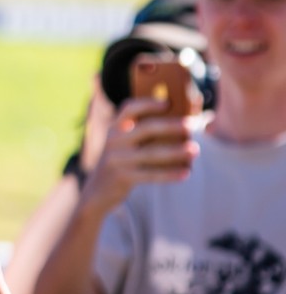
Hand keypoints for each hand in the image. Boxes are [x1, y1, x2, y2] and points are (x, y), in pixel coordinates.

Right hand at [80, 95, 196, 214]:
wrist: (98, 190)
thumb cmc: (122, 162)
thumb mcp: (124, 144)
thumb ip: (145, 132)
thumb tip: (181, 124)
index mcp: (115, 127)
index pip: (129, 109)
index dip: (148, 103)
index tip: (168, 103)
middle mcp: (114, 141)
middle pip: (146, 129)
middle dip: (170, 126)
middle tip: (190, 126)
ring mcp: (117, 159)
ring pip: (152, 153)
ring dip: (176, 151)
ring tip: (195, 149)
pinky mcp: (122, 177)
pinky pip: (151, 175)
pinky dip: (170, 174)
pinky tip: (186, 173)